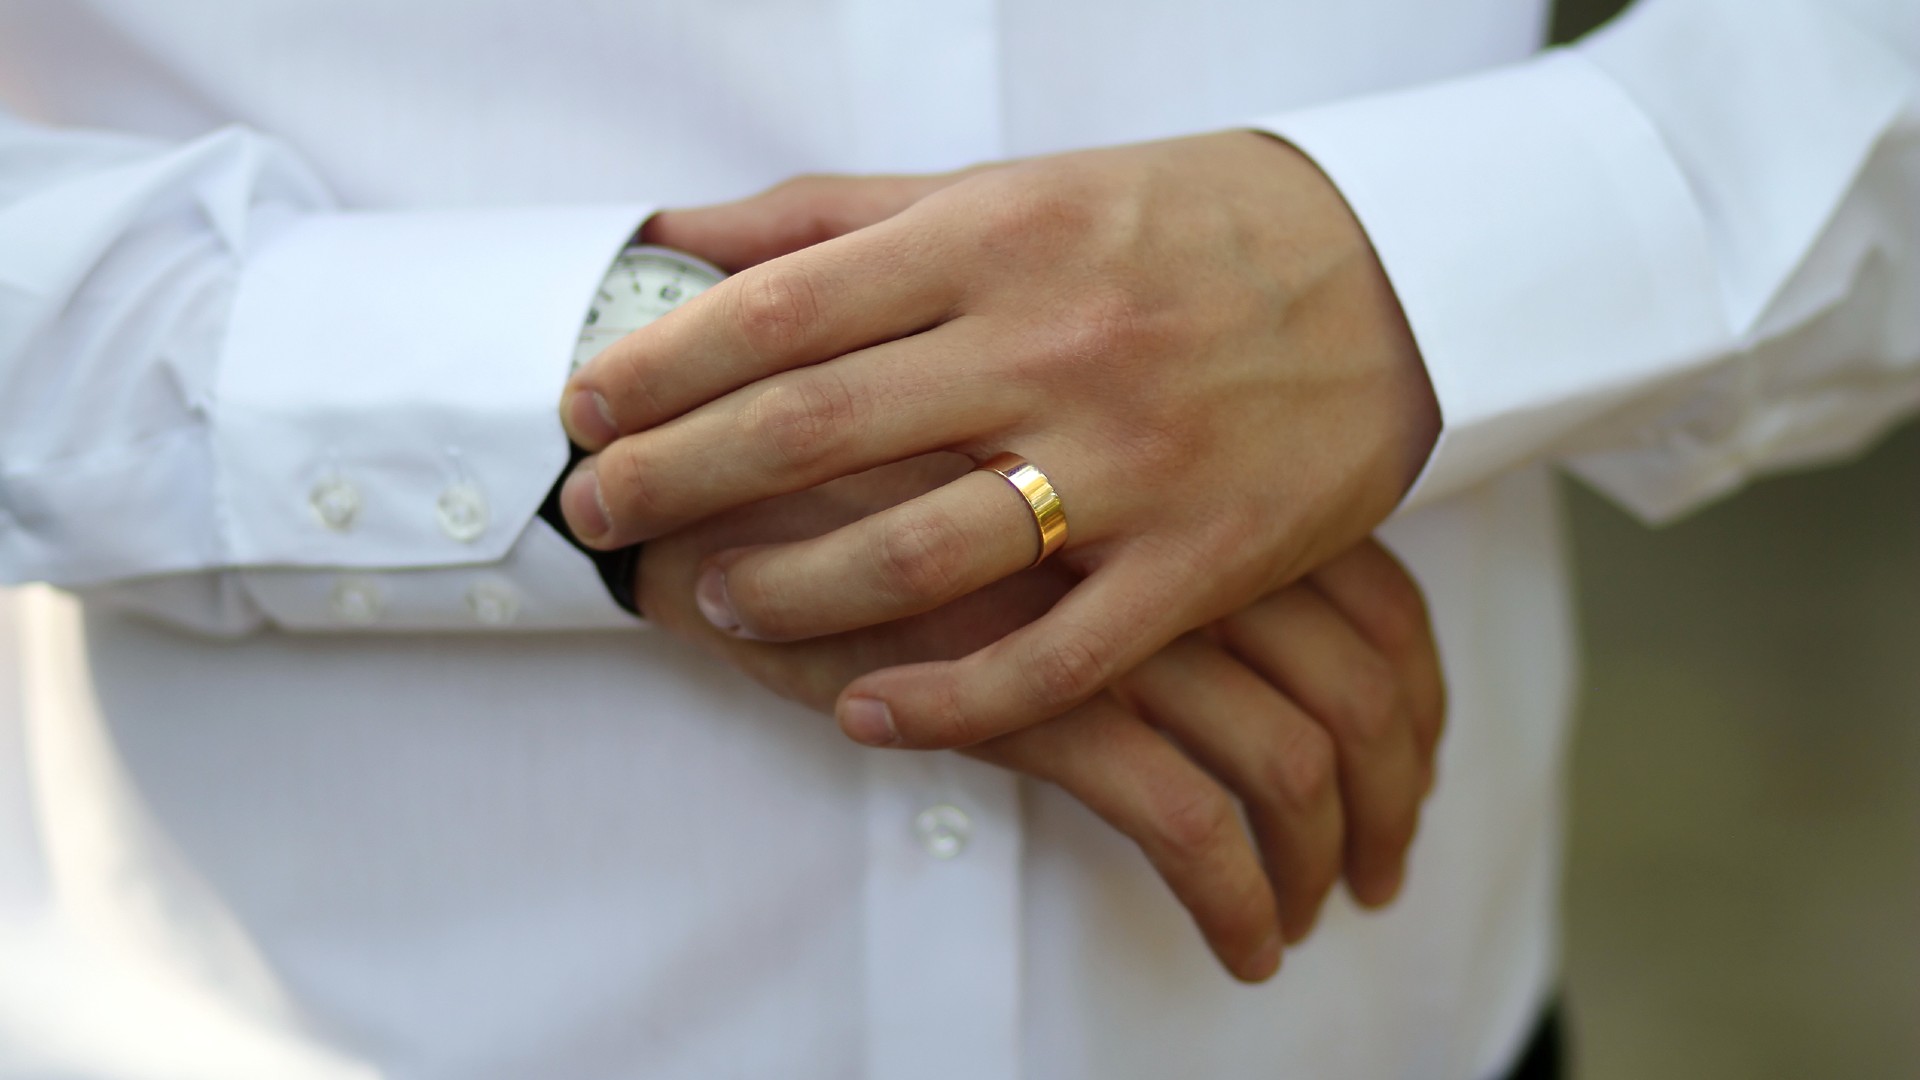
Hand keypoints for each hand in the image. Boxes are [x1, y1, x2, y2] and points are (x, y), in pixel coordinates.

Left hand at [563, 131, 1440, 749]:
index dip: (659, 364)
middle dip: (674, 476)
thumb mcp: (1015, 186)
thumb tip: (682, 232)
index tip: (585, 406)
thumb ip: (842, 214)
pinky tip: (862, 710)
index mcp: (996, 235)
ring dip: (787, 589)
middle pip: (813, 428)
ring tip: (715, 596)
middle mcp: (1049, 343)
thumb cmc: (1180, 222)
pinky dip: (945, 699)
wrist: (1395, 273)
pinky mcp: (1198, 559)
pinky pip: (1053, 659)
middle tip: (596, 511)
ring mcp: (1128, 459)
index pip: (781, 308)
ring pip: (915, 554)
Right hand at [638, 456, 1445, 981]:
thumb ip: (1125, 505)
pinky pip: (1188, 821)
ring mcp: (1113, 615)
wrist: (711, 454)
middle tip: (1383, 857)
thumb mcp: (1011, 446)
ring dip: (1325, 859)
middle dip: (1393, 788)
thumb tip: (1222, 584)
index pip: (1373, 590)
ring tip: (1308, 915)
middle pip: (1363, 679)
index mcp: (1190, 466)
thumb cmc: (853, 444)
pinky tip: (1238, 946)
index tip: (1407, 757)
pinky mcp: (1040, 700)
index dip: (1414, 691)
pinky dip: (1235, 897)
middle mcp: (1177, 532)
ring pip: (1293, 759)